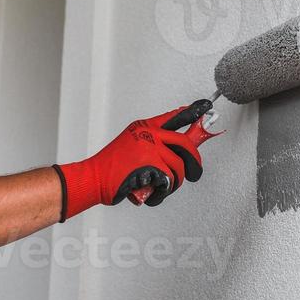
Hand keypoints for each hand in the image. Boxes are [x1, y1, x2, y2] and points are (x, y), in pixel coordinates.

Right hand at [53, 103, 206, 220]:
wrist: (93, 178)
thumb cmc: (111, 167)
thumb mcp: (131, 146)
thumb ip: (152, 146)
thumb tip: (175, 155)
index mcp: (144, 127)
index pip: (173, 117)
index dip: (192, 112)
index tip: (205, 106)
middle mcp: (147, 133)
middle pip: (184, 143)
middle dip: (194, 162)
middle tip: (195, 172)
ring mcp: (149, 147)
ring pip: (178, 166)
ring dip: (174, 183)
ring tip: (161, 187)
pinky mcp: (150, 163)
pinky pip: (168, 179)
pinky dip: (162, 192)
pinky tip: (152, 192)